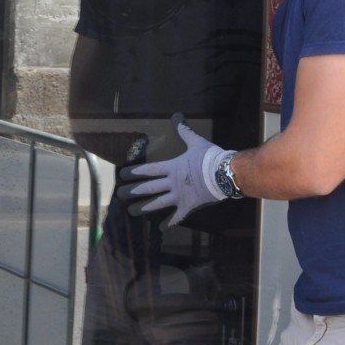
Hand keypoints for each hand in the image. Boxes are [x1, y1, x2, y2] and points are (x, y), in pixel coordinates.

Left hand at [118, 114, 233, 227]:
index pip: (148, 170)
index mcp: (171, 167)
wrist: (225, 174)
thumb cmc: (209, 158)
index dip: (134, 172)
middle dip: (132, 191)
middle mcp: (171, 183)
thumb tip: (176, 115)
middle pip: (148, 188)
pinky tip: (160, 229)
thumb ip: (184, 130)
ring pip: (157, 204)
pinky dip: (169, 223)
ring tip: (131, 212)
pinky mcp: (188, 206)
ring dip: (143, 207)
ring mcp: (179, 196)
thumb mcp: (195, 142)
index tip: (122, 176)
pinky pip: (177, 217)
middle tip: (119, 195)